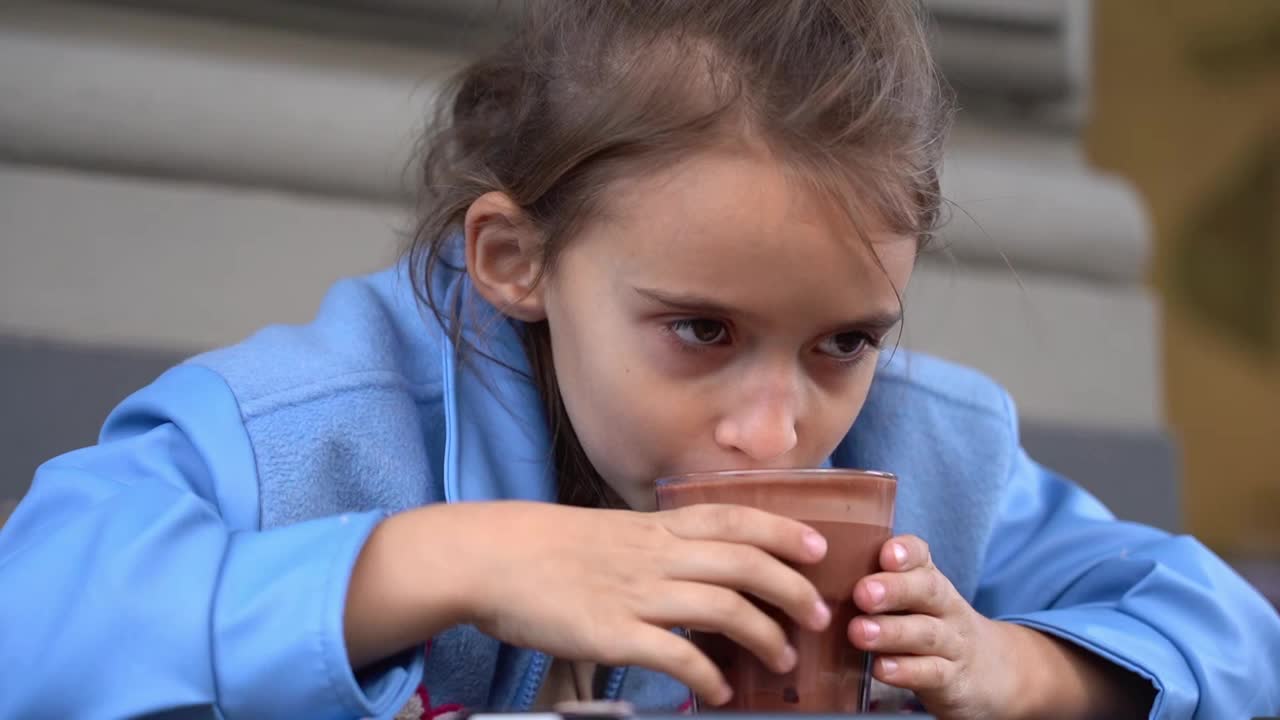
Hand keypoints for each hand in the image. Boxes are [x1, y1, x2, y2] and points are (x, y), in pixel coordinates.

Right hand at [446, 501, 831, 704]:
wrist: (490, 558)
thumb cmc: (547, 548)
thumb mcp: (610, 532)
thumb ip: (654, 545)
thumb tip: (694, 567)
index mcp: (654, 527)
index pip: (734, 519)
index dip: (783, 530)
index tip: (818, 547)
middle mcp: (655, 554)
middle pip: (744, 563)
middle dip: (792, 589)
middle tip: (818, 614)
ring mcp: (636, 593)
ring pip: (723, 608)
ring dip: (765, 636)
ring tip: (784, 660)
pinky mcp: (614, 633)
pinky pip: (677, 655)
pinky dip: (708, 675)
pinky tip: (719, 691)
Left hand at [847, 534, 1016, 719]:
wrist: (991, 671)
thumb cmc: (930, 625)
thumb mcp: (914, 600)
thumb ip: (876, 583)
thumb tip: (811, 570)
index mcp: (928, 580)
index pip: (922, 555)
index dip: (906, 552)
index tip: (886, 553)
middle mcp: (944, 606)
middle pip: (927, 590)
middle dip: (894, 589)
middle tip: (862, 593)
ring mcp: (952, 643)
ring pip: (926, 633)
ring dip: (891, 632)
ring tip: (859, 632)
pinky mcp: (952, 678)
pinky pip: (932, 672)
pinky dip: (906, 671)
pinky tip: (881, 669)